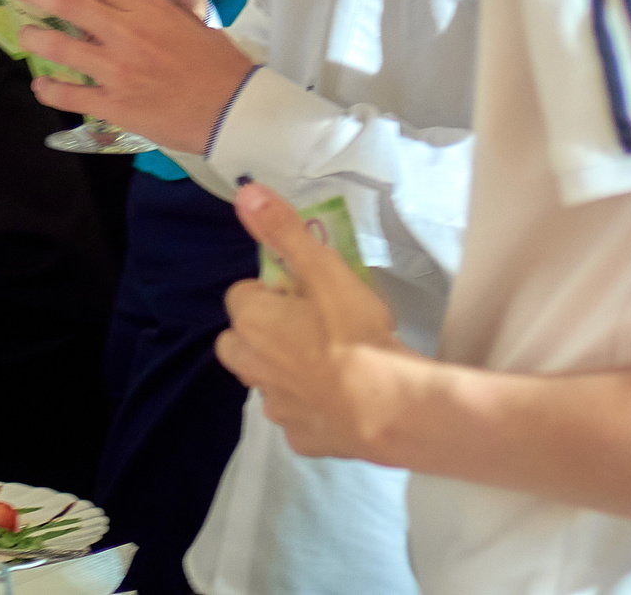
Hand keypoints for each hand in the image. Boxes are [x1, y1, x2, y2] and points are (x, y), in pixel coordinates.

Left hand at [7, 0, 253, 154]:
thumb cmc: (217, 63)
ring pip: (58, 48)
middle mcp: (125, 34)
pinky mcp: (114, 104)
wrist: (232, 109)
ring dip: (34, 39)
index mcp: (146, 9)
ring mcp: (116, 71)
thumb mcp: (187, 22)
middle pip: (66, 3)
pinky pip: (69, 94)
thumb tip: (122, 4)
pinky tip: (42, 85)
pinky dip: (49, 88)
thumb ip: (151, 11)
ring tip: (25, 35)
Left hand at [216, 180, 408, 460]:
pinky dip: (310, 404)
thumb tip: (245, 192)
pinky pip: (296, 413)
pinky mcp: (300, 438)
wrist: (389, 408)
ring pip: (266, 378)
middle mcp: (252, 368)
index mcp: (253, 325)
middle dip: (264, 330)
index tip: (306, 290)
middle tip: (311, 323)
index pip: (242, 295)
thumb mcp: (325, 270)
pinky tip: (341, 396)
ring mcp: (275, 407)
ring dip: (284, 367)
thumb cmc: (355, 333)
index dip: (272, 289)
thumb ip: (285, 231)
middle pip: (241, 340)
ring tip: (330, 358)